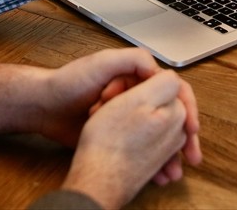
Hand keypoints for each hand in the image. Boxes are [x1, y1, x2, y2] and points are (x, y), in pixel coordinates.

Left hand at [40, 49, 200, 209]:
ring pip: (159, 136)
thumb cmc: (69, 81)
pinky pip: (142, 149)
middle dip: (184, 137)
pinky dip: (153, 162)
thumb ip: (131, 60)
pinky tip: (157, 175)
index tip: (191, 129)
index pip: (173, 91)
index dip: (188, 109)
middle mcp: (136, 96)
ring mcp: (128, 118)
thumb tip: (160, 70)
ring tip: (173, 172)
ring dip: (170, 154)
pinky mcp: (118, 136)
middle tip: (190, 156)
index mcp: (137, 77)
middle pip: (171, 116)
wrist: (45, 107)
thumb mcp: (101, 63)